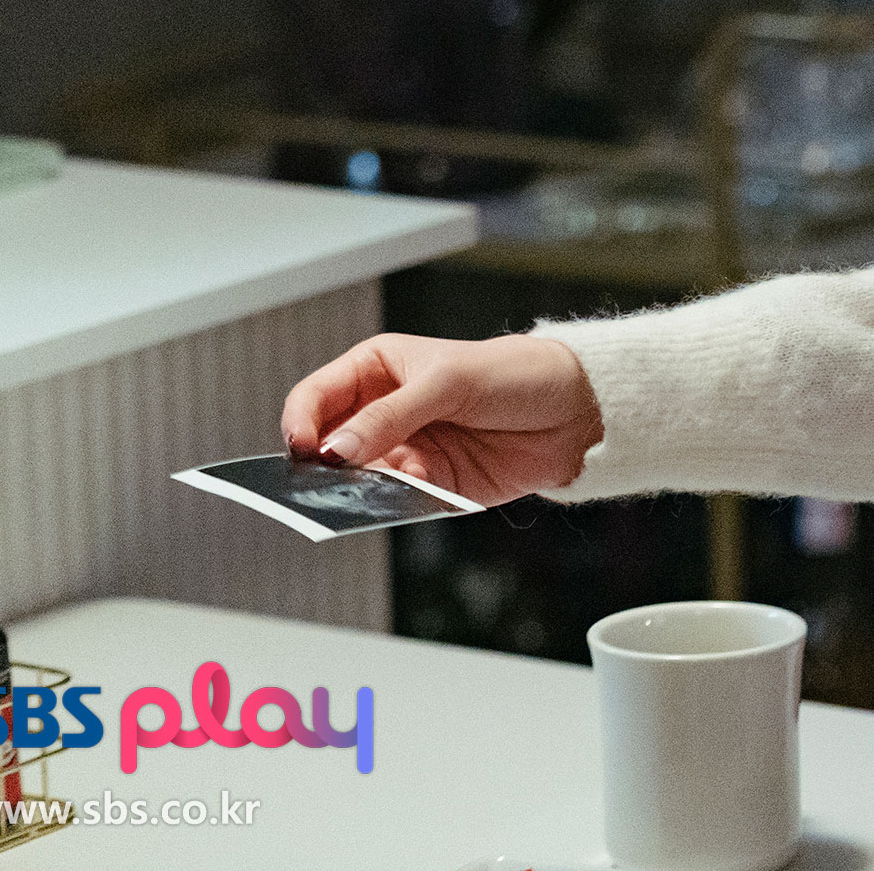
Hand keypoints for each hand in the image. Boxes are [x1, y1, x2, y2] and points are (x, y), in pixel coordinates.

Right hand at [279, 332, 603, 506]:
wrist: (572, 411)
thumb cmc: (515, 374)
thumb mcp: (450, 382)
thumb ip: (391, 415)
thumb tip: (336, 449)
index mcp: (378, 370)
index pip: (316, 397)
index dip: (301, 421)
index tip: (303, 447)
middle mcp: (383, 412)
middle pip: (326, 445)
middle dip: (321, 465)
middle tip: (321, 481)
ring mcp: (404, 451)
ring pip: (355, 480)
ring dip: (357, 489)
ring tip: (371, 488)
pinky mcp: (428, 485)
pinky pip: (394, 501)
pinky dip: (392, 503)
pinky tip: (408, 494)